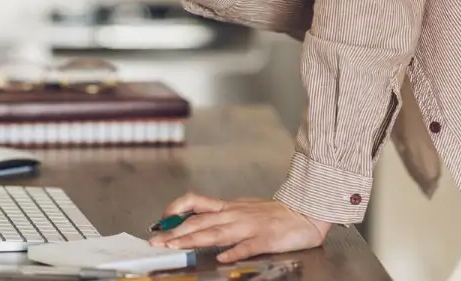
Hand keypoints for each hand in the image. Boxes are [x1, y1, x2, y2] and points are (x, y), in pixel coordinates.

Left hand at [148, 193, 331, 263]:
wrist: (304, 212)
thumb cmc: (273, 213)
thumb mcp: (242, 208)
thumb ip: (221, 216)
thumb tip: (197, 222)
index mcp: (228, 206)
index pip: (195, 203)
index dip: (175, 210)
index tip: (159, 221)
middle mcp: (234, 214)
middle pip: (199, 222)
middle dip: (175, 232)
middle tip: (156, 242)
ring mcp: (249, 226)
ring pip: (216, 232)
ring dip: (193, 240)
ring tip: (176, 247)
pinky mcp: (264, 239)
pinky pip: (247, 246)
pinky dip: (234, 252)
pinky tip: (222, 258)